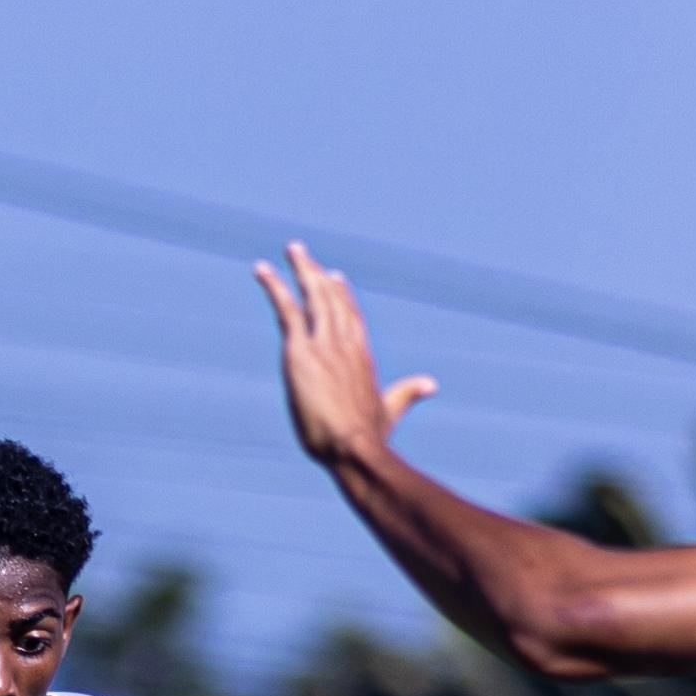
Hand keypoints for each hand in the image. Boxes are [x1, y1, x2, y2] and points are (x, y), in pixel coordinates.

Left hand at [255, 242, 436, 469]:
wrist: (354, 446)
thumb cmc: (371, 437)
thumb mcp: (391, 410)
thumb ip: (408, 393)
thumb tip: (432, 384)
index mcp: (363, 354)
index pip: (351, 316)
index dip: (341, 295)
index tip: (334, 276)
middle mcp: (344, 342)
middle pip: (330, 297)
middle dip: (316, 274)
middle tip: (301, 254)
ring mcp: (323, 343)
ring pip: (311, 295)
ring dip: (300, 270)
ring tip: (290, 249)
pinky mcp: (301, 351)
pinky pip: (287, 310)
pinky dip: (274, 287)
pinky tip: (263, 271)